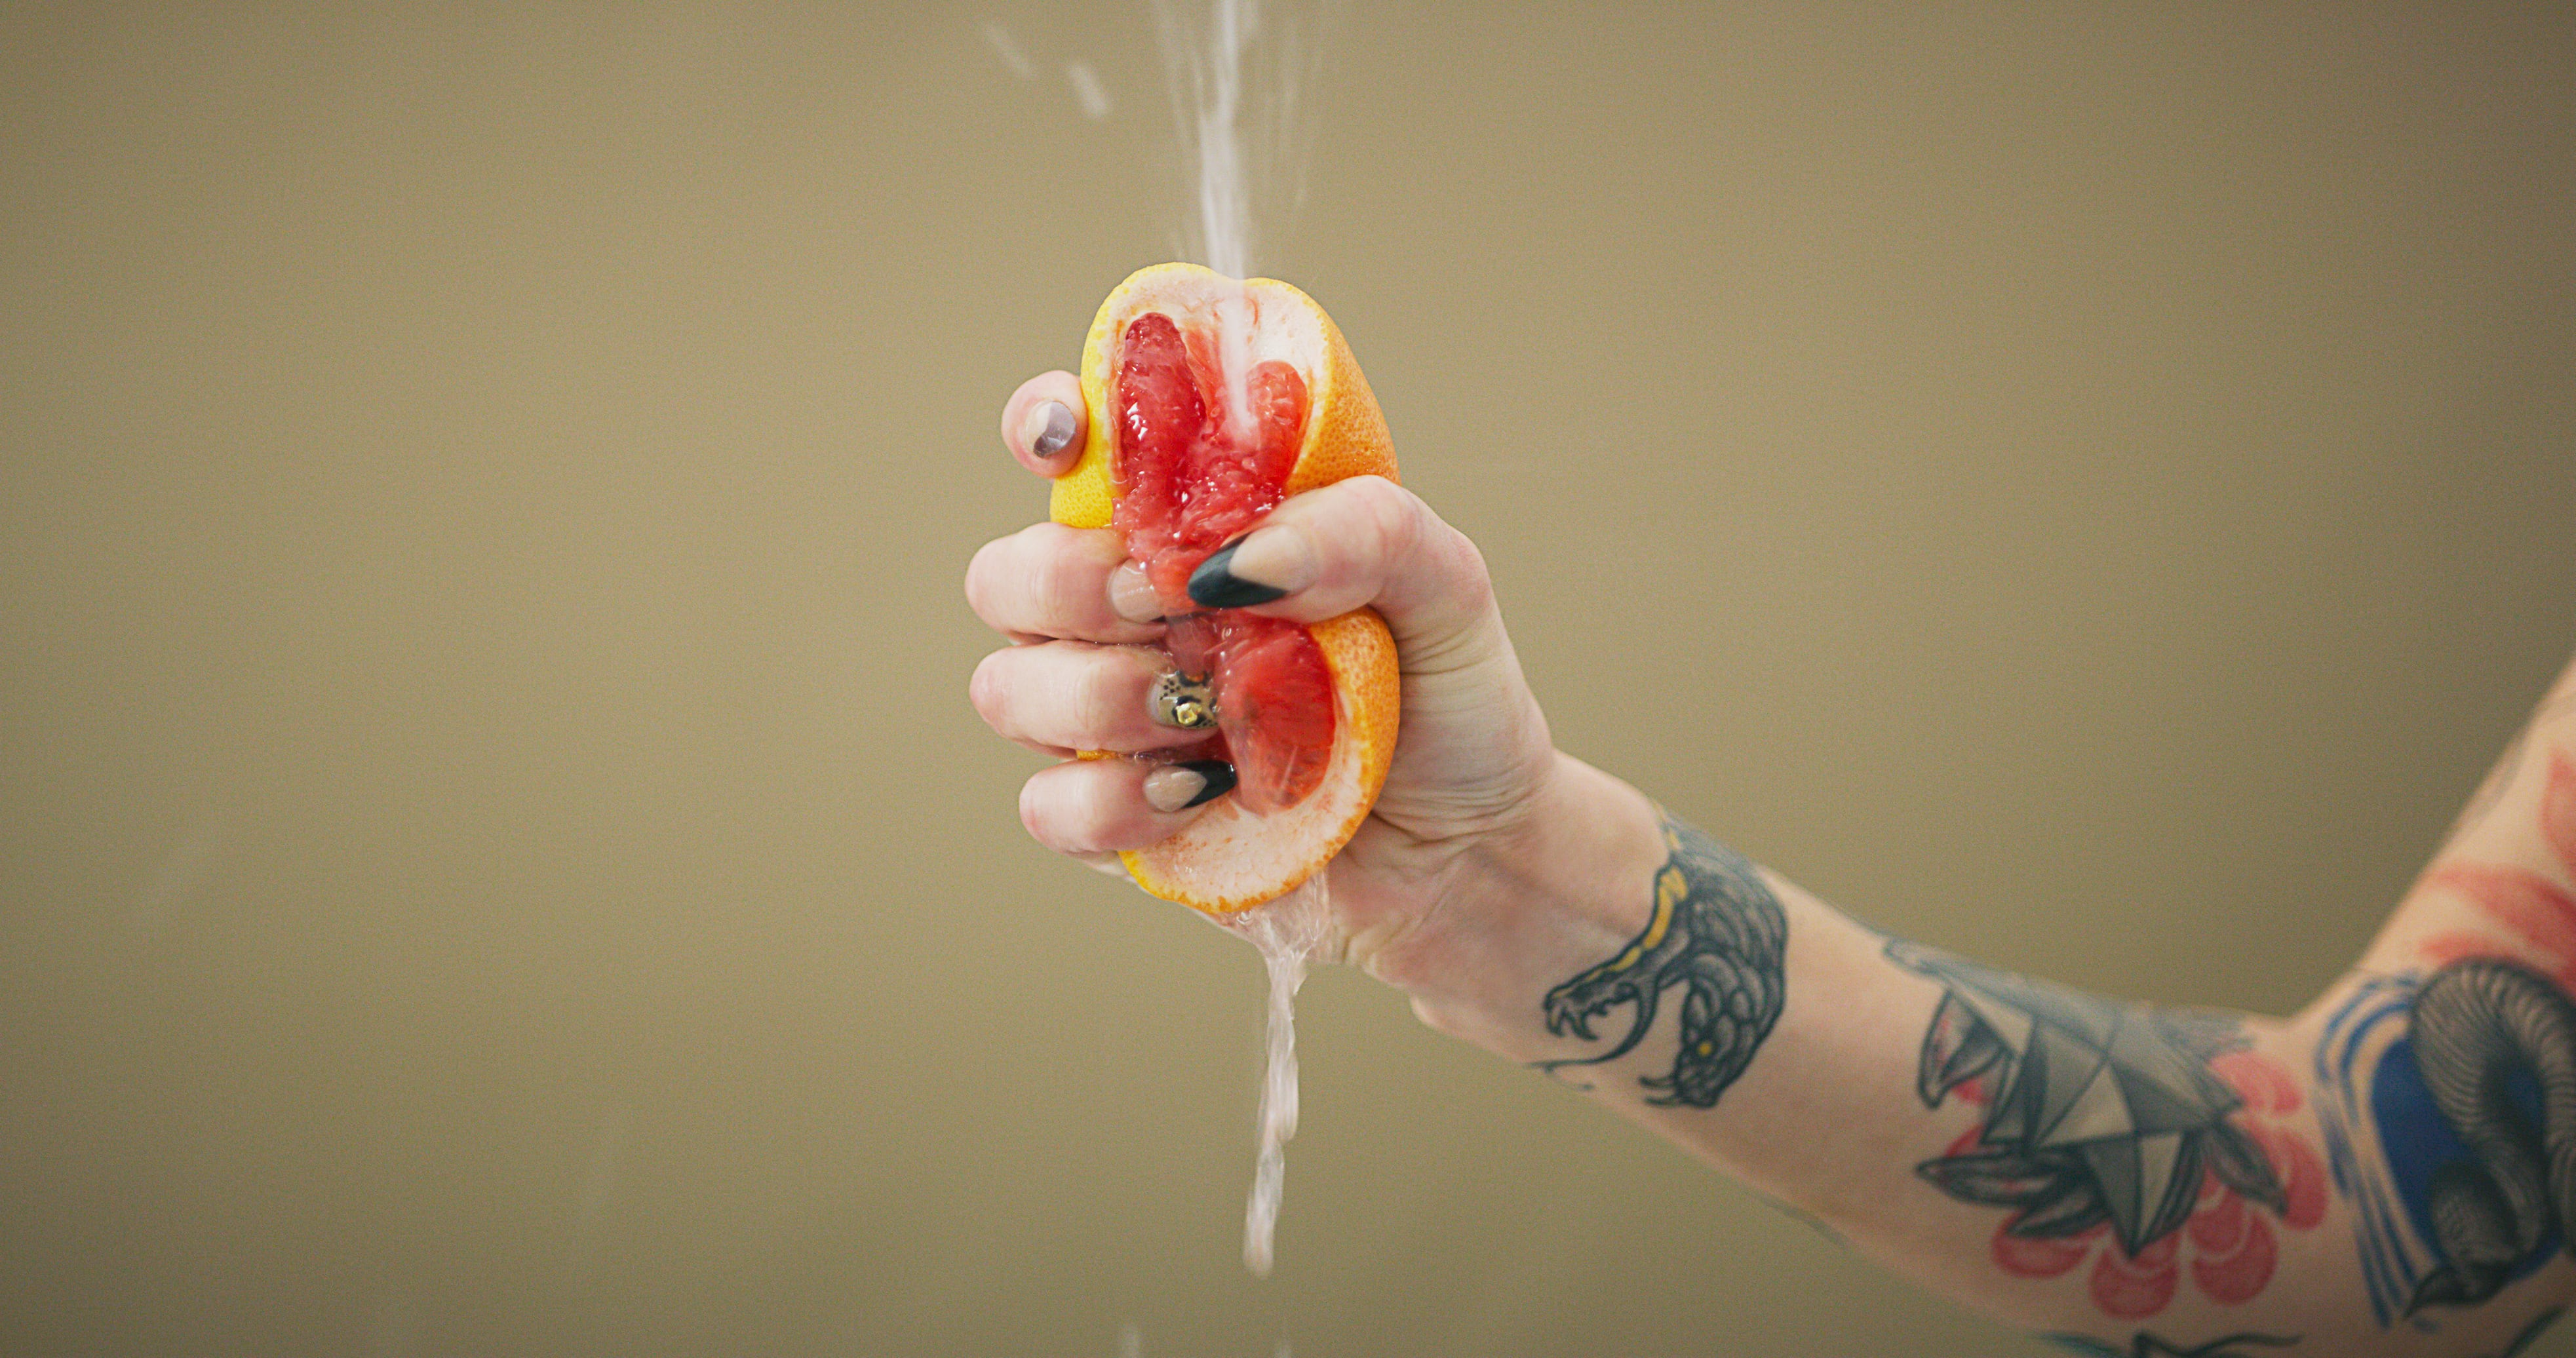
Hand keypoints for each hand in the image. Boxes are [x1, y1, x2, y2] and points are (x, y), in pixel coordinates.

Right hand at [965, 371, 1563, 977]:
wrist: (1472, 847)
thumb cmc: (1449, 695)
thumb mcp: (1446, 584)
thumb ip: (1360, 530)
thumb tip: (1236, 560)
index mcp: (1193, 523)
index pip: (1078, 447)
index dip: (1046, 426)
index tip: (1071, 440)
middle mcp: (1131, 611)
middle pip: (1005, 574)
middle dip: (1068, 583)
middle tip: (1168, 605)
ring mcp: (1112, 717)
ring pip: (1007, 688)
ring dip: (1100, 696)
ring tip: (1207, 712)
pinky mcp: (1115, 820)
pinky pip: (1048, 805)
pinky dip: (1118, 800)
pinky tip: (1203, 792)